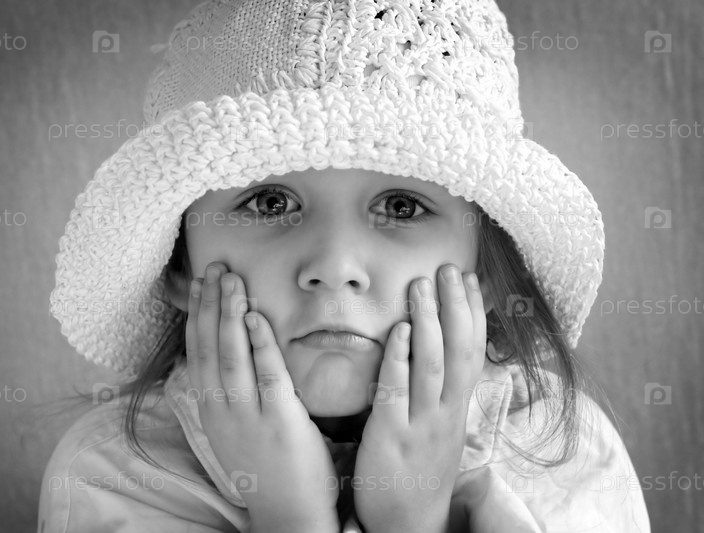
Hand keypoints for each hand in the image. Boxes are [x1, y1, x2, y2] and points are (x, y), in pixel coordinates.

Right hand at [185, 262, 339, 531]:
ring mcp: (248, 417)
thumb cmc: (265, 464)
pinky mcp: (280, 422)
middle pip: (211, 347)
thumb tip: (228, 351)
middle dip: (212, 304)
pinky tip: (257, 318)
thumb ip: (230, 391)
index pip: (198, 352)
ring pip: (232, 357)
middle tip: (216, 268)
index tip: (201, 282)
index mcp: (211, 409)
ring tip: (233, 281)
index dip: (199, 314)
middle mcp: (222, 410)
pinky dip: (260, 345)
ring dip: (230, 315)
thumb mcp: (235, 427)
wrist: (287, 512)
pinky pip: (267, 376)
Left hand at [353, 264, 486, 532]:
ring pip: (432, 365)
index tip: (470, 278)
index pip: (473, 352)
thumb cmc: (421, 468)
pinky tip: (397, 330)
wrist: (410, 523)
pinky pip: (397, 391)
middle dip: (455, 306)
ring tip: (423, 283)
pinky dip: (400, 358)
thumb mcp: (442, 428)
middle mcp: (446, 413)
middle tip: (448, 268)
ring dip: (429, 321)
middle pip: (459, 351)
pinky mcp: (391, 436)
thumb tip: (450, 356)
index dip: (474, 313)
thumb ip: (444, 391)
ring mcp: (421, 424)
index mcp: (457, 408)